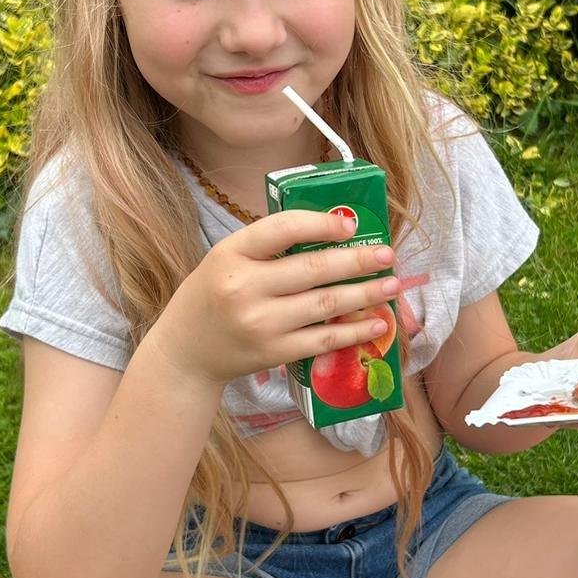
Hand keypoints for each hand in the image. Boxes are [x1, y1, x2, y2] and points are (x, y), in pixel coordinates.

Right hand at [150, 208, 399, 387]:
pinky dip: (354, 331)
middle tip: (386, 254)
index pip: (282, 229)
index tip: (352, 224)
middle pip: (313, 269)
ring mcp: (260, 324)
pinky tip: (377, 323)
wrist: (186, 350)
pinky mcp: (273, 353)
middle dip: (357, 260)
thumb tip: (332, 231)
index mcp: (231, 254)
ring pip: (325, 304)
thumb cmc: (212, 295)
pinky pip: (323, 339)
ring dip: (366, 294)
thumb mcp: (226, 258)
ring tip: (392, 284)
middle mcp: (245, 288)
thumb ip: (268, 246)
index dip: (321, 224)